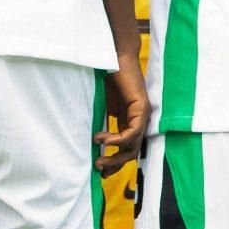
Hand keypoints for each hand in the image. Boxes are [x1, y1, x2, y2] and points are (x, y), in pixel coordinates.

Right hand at [96, 51, 148, 173]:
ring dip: (115, 156)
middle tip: (99, 170)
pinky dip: (117, 140)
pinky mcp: (141, 108)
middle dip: (115, 165)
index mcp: (128, 121)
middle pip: (130, 152)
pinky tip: (103, 140)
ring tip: (98, 159)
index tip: (101, 172)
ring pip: (132, 146)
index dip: (115, 163)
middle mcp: (137, 121)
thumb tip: (88, 143)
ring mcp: (141, 115)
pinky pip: (131, 132)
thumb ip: (99, 123)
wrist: (113, 56)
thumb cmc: (105, 78)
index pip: (126, 149)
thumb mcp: (100, 106)